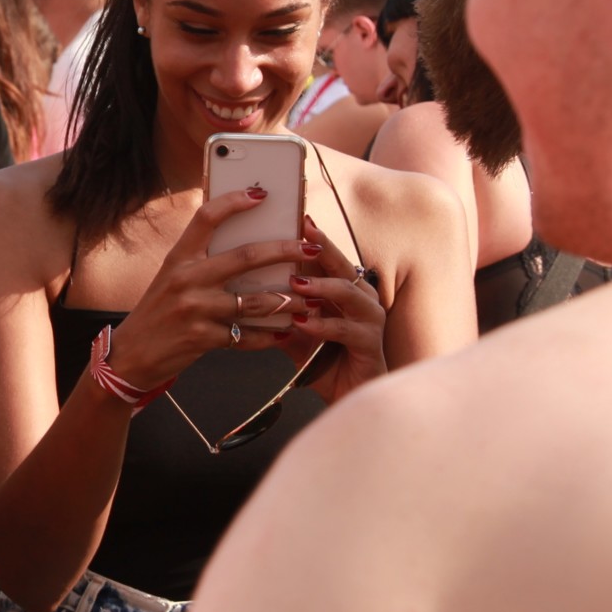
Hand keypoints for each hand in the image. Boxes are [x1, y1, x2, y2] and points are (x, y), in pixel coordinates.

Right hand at [105, 189, 324, 390]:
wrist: (132, 354)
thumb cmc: (158, 311)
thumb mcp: (172, 277)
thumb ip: (203, 261)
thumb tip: (249, 245)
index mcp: (179, 257)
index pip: (206, 218)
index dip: (235, 202)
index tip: (261, 194)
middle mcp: (186, 279)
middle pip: (245, 257)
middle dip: (284, 251)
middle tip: (310, 249)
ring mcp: (195, 309)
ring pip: (254, 301)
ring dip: (286, 301)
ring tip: (308, 300)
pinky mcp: (202, 338)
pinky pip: (246, 335)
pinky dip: (268, 336)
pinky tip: (284, 332)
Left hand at [283, 212, 387, 404]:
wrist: (345, 394)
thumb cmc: (320, 359)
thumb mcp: (293, 329)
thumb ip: (277, 308)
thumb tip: (242, 288)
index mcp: (342, 288)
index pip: (325, 257)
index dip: (311, 237)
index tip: (294, 217)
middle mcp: (360, 296)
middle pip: (340, 265)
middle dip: (321, 246)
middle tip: (301, 232)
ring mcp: (369, 318)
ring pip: (347, 292)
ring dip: (320, 286)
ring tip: (296, 283)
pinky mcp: (370, 342)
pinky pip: (345, 329)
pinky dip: (323, 325)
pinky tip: (303, 324)